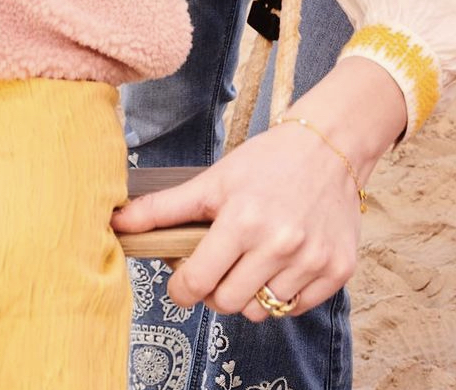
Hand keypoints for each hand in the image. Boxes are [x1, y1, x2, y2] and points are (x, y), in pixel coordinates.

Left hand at [112, 58, 407, 320]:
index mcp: (243, 220)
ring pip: (263, 311)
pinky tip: (282, 263)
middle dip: (215, 291)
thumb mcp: (214, 179)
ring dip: (251, 293)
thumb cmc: (268, 160)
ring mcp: (311, 260)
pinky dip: (285, 293)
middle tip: (219, 266)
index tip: (184, 278)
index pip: (196, 282)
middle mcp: (279, 244)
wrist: (330, 145)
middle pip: (228, 303)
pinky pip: (298, 307)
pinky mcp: (337, 269)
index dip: (182, 287)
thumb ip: (165, 207)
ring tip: (253, 261)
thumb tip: (118, 222)